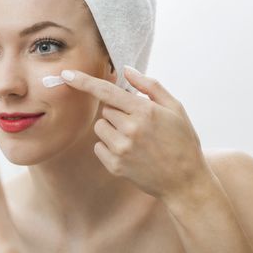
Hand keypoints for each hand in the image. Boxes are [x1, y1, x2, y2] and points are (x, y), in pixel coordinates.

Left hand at [60, 66, 214, 205]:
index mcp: (145, 111)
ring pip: (100, 126)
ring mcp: (121, 149)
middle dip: (118, 111)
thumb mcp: (175, 108)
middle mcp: (130, 129)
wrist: (185, 182)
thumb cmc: (182, 140)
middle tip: (140, 124)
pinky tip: (130, 152)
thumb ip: (150, 86)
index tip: (66, 74)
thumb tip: (126, 70)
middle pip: (105, 109)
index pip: (107, 91)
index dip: (84, 81)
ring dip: (112, 128)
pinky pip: (99, 146)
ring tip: (135, 138)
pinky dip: (109, 146)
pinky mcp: (115, 166)